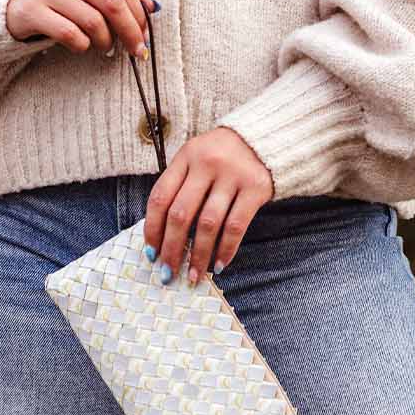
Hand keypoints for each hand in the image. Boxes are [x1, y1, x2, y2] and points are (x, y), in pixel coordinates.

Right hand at [6, 0, 153, 58]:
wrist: (7, 0)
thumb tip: (152, 8)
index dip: (138, 14)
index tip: (145, 35)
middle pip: (111, 3)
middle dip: (130, 31)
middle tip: (136, 50)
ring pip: (92, 21)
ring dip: (105, 41)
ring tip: (104, 47)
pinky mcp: (30, 11)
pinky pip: (69, 34)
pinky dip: (82, 45)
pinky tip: (81, 46)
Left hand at [143, 127, 275, 285]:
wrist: (263, 138)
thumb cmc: (221, 155)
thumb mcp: (196, 158)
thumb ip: (180, 186)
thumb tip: (163, 236)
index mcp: (186, 156)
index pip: (160, 196)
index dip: (152, 229)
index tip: (151, 253)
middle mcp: (207, 163)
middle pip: (181, 214)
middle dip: (172, 249)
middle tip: (168, 273)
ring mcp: (232, 175)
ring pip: (207, 224)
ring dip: (198, 256)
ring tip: (193, 276)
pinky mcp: (255, 187)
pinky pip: (236, 226)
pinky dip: (226, 250)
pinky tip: (219, 265)